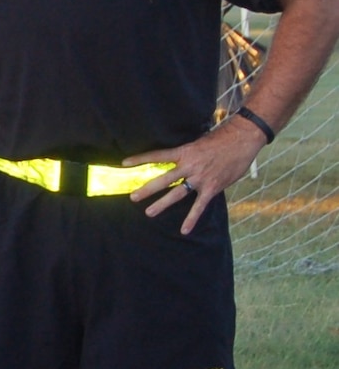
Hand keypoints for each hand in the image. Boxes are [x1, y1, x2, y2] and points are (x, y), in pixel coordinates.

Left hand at [126, 116, 267, 233]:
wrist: (242, 139)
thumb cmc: (221, 139)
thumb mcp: (198, 142)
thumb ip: (187, 153)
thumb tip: (176, 159)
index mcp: (184, 152)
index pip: (157, 156)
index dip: (140, 159)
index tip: (124, 163)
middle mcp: (189, 166)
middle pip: (163, 179)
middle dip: (147, 189)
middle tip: (132, 197)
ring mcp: (200, 178)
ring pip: (177, 193)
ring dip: (162, 204)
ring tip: (149, 212)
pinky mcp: (212, 188)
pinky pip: (199, 206)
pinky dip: (191, 218)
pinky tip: (184, 230)